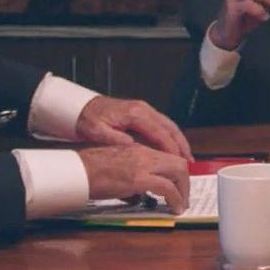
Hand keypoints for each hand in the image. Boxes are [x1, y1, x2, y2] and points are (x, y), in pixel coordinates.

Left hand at [76, 95, 192, 159]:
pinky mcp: (142, 114)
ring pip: (169, 126)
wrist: (80, 106)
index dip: (171, 149)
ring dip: (179, 142)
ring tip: (186, 159)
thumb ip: (114, 139)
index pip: (160, 132)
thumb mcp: (96, 131)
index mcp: (135, 113)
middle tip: (189, 163)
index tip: (179, 163)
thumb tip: (132, 147)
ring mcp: (144, 111)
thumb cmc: (88, 118)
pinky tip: (172, 150)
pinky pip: (162, 126)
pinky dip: (170, 138)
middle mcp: (143, 110)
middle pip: (170, 128)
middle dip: (182, 145)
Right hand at [80, 144, 190, 213]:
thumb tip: (138, 196)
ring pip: (178, 172)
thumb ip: (131, 177)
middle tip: (183, 198)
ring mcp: (143, 164)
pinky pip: (167, 187)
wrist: (76, 170)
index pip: (168, 157)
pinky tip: (173, 208)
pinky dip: (175, 199)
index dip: (177, 173)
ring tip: (180, 205)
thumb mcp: (117, 169)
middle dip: (185, 182)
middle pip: (178, 163)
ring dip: (183, 191)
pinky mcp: (139, 178)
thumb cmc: (89, 171)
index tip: (178, 187)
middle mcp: (144, 153)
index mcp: (139, 149)